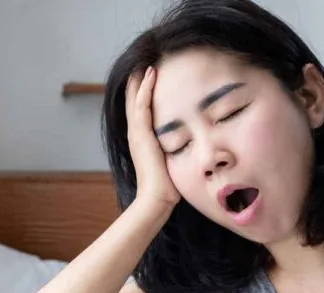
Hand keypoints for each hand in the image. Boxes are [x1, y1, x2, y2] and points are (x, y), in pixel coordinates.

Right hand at [125, 67, 180, 208]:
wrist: (156, 199)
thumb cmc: (167, 186)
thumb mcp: (171, 162)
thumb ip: (175, 151)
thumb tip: (191, 147)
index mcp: (141, 140)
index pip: (140, 110)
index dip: (142, 93)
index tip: (149, 76)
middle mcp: (135, 134)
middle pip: (133, 101)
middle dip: (137, 82)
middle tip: (142, 62)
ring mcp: (136, 134)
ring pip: (135, 99)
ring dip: (140, 80)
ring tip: (146, 62)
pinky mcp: (140, 135)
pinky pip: (141, 105)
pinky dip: (144, 88)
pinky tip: (149, 74)